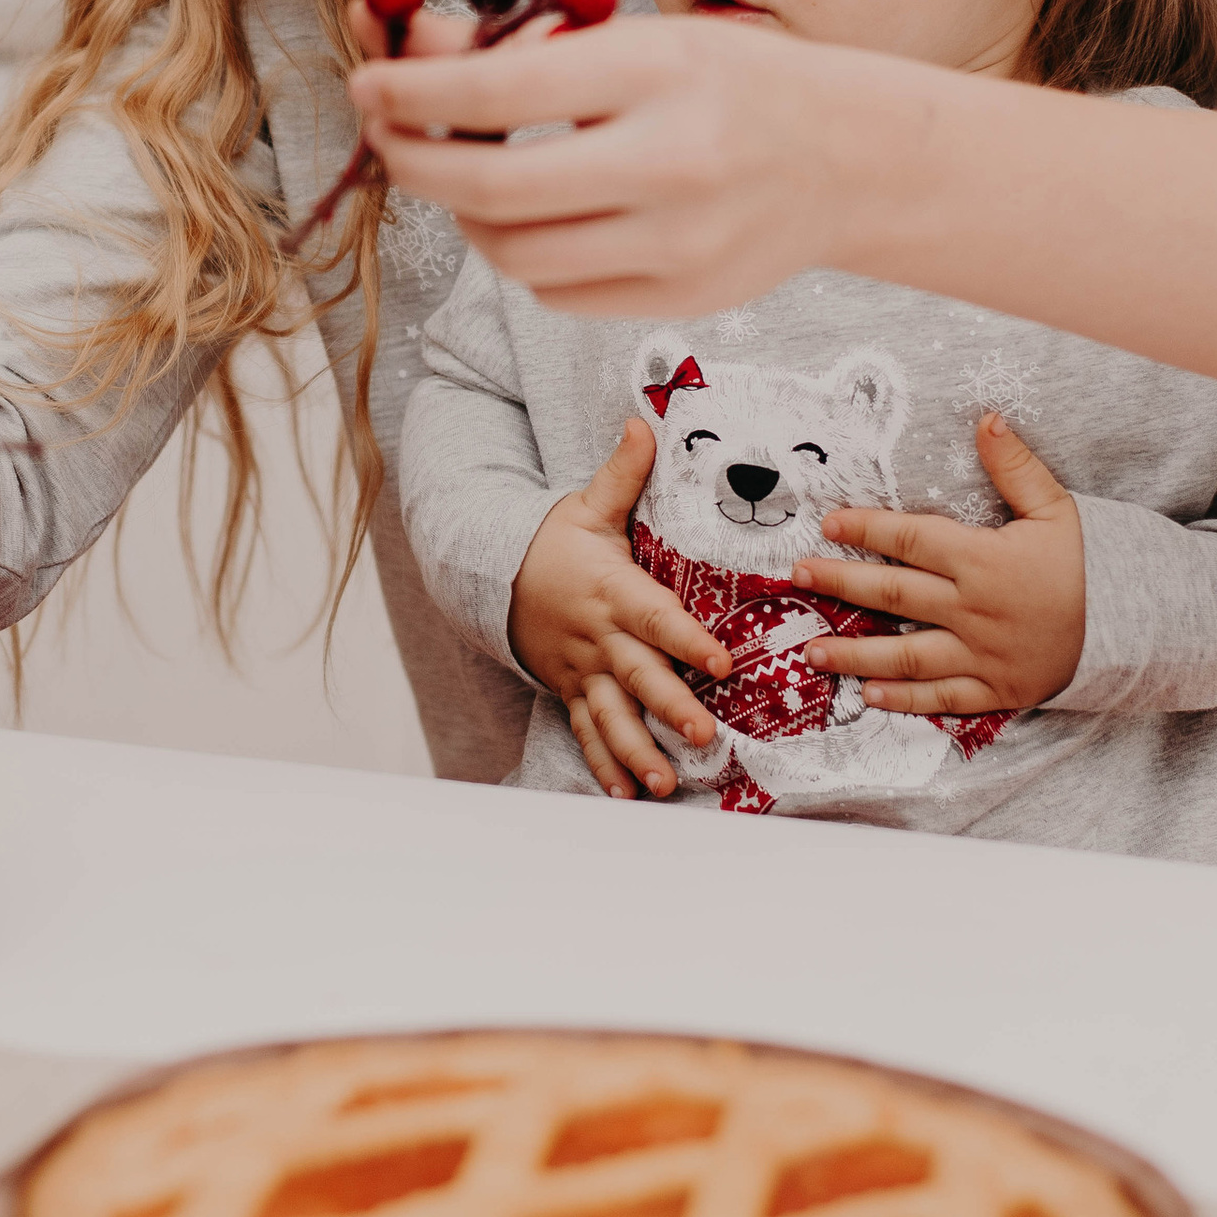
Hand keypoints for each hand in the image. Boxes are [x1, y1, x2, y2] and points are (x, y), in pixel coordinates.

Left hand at [348, 12, 862, 318]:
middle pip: (491, 190)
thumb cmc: (731, 83)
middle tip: (389, 140)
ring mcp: (678, 243)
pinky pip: (555, 292)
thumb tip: (400, 46)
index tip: (367, 84)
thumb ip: (517, 49)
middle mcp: (671, 163)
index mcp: (659, 73)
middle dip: (414, 166)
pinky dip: (526, 255)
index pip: (498, 92)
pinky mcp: (679, 298)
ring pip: (514, 253)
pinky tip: (543, 218)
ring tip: (477, 175)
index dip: (411, 93)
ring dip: (467, 215)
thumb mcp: (635, 39)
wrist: (849, 159)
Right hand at [507, 420, 731, 801]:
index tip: (721, 661)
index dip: (687, 639)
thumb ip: (624, 473)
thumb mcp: (586, 506)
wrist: (495, 577)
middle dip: (670, 708)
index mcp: (613, 592)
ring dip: (637, 752)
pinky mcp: (574, 692)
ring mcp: (584, 672)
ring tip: (664, 783)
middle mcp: (600, 639)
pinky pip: (588, 733)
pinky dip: (606, 765)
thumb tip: (646, 422)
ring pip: (612, 716)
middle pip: (640, 676)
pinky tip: (630, 795)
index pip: (656, 618)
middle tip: (704, 734)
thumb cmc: (555, 543)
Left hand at [796, 414, 1084, 714]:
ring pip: (906, 654)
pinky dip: (903, 699)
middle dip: (841, 583)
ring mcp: (982, 654)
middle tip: (799, 576)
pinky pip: (940, 698)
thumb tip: (986, 418)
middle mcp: (975, 609)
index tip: (829, 523)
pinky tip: (868, 694)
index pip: (912, 540)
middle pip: (894, 594)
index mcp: (985, 560)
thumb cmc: (1084, 564)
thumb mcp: (1057, 508)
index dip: (867, 529)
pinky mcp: (994, 690)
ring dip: (854, 653)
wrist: (1130, 627)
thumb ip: (1015, 466)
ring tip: (811, 650)